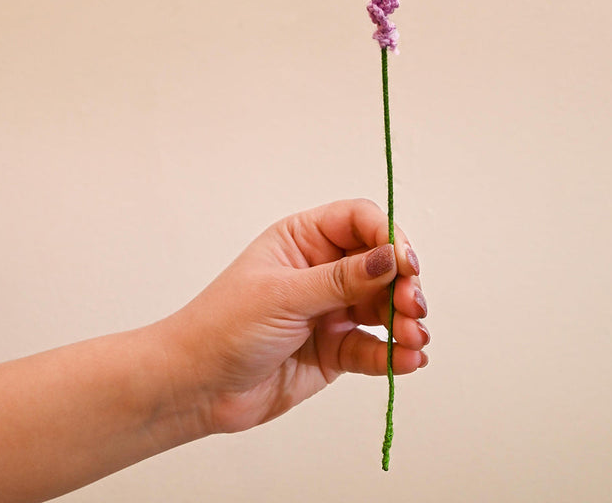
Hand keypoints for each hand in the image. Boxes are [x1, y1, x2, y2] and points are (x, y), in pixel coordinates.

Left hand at [162, 198, 427, 434]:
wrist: (194, 389)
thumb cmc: (223, 327)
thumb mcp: (284, 295)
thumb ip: (342, 279)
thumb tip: (390, 257)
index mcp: (304, 239)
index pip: (360, 222)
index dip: (388, 237)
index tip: (406, 264)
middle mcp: (322, 270)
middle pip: (380, 265)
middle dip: (402, 284)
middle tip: (412, 306)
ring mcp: (330, 310)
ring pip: (382, 306)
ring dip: (404, 321)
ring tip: (416, 340)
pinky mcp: (335, 349)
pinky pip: (373, 347)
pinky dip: (395, 354)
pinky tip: (410, 361)